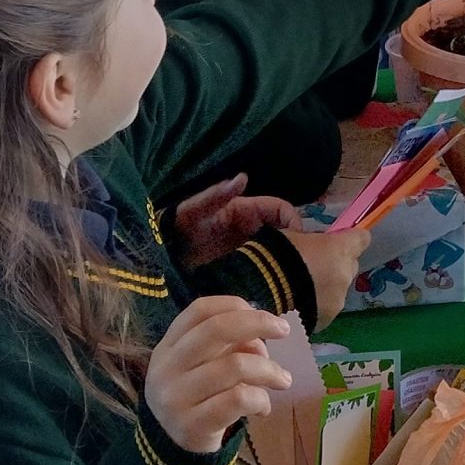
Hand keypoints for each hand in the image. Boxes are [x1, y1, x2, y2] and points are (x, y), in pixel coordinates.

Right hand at [145, 297, 292, 453]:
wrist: (175, 451)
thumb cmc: (199, 400)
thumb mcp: (205, 367)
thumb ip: (229, 347)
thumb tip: (260, 340)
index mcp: (168, 346)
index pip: (200, 311)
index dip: (235, 305)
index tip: (263, 314)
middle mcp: (166, 368)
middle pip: (216, 330)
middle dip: (257, 323)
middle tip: (284, 331)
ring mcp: (176, 397)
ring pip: (234, 365)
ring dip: (269, 370)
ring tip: (282, 380)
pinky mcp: (192, 425)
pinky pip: (239, 399)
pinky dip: (261, 399)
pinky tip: (264, 408)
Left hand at [172, 174, 300, 269]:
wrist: (162, 257)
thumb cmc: (178, 228)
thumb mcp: (194, 210)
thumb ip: (217, 195)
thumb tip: (243, 177)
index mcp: (245, 210)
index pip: (281, 210)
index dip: (294, 221)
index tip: (300, 242)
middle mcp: (251, 229)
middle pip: (285, 233)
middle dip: (296, 245)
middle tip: (301, 265)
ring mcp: (249, 249)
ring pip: (278, 253)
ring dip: (286, 263)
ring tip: (292, 279)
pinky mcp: (244, 268)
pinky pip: (265, 270)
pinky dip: (273, 276)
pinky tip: (276, 287)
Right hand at [283, 227, 372, 330]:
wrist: (264, 293)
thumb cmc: (277, 257)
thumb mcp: (292, 236)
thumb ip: (311, 240)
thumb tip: (313, 244)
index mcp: (340, 249)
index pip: (361, 238)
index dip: (350, 238)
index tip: (338, 240)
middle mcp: (345, 275)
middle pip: (350, 265)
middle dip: (336, 264)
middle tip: (314, 266)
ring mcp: (338, 300)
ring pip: (338, 288)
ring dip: (326, 286)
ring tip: (301, 289)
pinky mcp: (327, 319)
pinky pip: (327, 307)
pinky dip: (317, 304)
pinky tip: (298, 303)